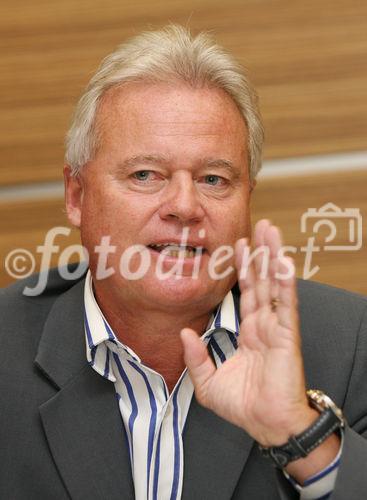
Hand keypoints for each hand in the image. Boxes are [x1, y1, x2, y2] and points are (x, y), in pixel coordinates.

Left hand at [181, 219, 315, 446]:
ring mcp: (276, 328)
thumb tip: (185, 332)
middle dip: (260, 252)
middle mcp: (263, 324)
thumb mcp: (207, 382)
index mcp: (248, 331)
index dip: (243, 268)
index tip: (238, 245)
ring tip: (272, 232)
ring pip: (274, 285)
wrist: (265, 425)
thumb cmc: (242, 406)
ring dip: (274, 257)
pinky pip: (286, 305)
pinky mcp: (286, 336)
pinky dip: (285, 283)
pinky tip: (283, 262)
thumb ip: (196, 356)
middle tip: (260, 225)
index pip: (246, 292)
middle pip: (262, 280)